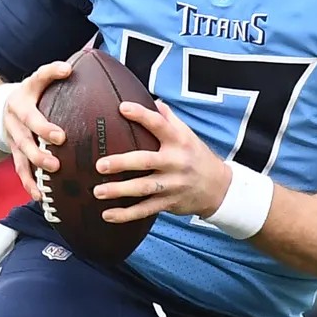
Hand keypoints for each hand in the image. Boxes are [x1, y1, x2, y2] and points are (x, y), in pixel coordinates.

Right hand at [1, 63, 72, 196]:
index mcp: (25, 95)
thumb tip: (77, 64)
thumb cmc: (31, 96)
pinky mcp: (15, 154)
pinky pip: (21, 171)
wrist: (1, 111)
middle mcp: (16, 117)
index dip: (51, 73)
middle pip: (28, 124)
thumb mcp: (38, 81)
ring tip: (53, 168)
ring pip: (23, 151)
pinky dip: (29, 184)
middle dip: (43, 131)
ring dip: (37, 161)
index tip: (67, 70)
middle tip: (61, 138)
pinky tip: (40, 196)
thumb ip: (54, 73)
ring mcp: (15, 138)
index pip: (38, 79)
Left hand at [94, 101, 233, 222]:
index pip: (159, 125)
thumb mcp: (188, 135)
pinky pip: (145, 210)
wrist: (219, 187)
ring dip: (119, 191)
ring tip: (97, 191)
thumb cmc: (196, 156)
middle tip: (100, 165)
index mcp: (179, 141)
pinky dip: (126, 215)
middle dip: (122, 163)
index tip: (122, 108)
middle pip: (146, 161)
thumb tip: (151, 101)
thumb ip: (169, 119)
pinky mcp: (169, 202)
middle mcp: (176, 162)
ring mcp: (172, 184)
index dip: (141, 115)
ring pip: (143, 188)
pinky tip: (107, 215)